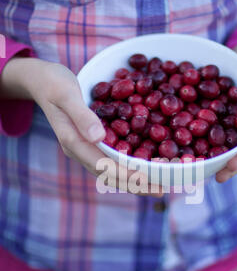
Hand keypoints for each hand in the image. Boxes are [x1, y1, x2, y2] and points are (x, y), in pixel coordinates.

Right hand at [0, 57, 162, 195]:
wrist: (40, 80)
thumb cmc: (53, 83)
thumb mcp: (65, 94)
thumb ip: (81, 116)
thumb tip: (99, 138)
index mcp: (73, 142)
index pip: (102, 166)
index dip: (125, 175)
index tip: (147, 180)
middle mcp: (80, 151)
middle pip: (109, 175)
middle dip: (135, 185)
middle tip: (162, 189)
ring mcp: (85, 149)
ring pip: (112, 172)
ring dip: (134, 181)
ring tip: (158, 185)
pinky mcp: (91, 144)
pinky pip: (112, 161)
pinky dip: (129, 167)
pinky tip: (146, 167)